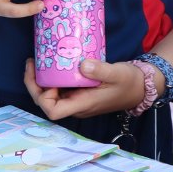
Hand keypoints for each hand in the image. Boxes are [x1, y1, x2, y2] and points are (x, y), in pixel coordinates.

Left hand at [22, 57, 144, 120]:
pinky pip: (58, 88)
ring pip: (49, 95)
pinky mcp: (77, 93)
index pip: (53, 111)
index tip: (48, 80)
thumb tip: (83, 65)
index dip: (43, 98)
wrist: (140, 87)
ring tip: (36, 60)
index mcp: (82, 104)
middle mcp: (75, 105)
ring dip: (40, 80)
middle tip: (32, 62)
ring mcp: (75, 100)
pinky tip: (50, 63)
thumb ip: (100, 70)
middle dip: (34, 84)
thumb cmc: (129, 82)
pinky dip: (50, 78)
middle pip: (45, 102)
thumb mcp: (117, 73)